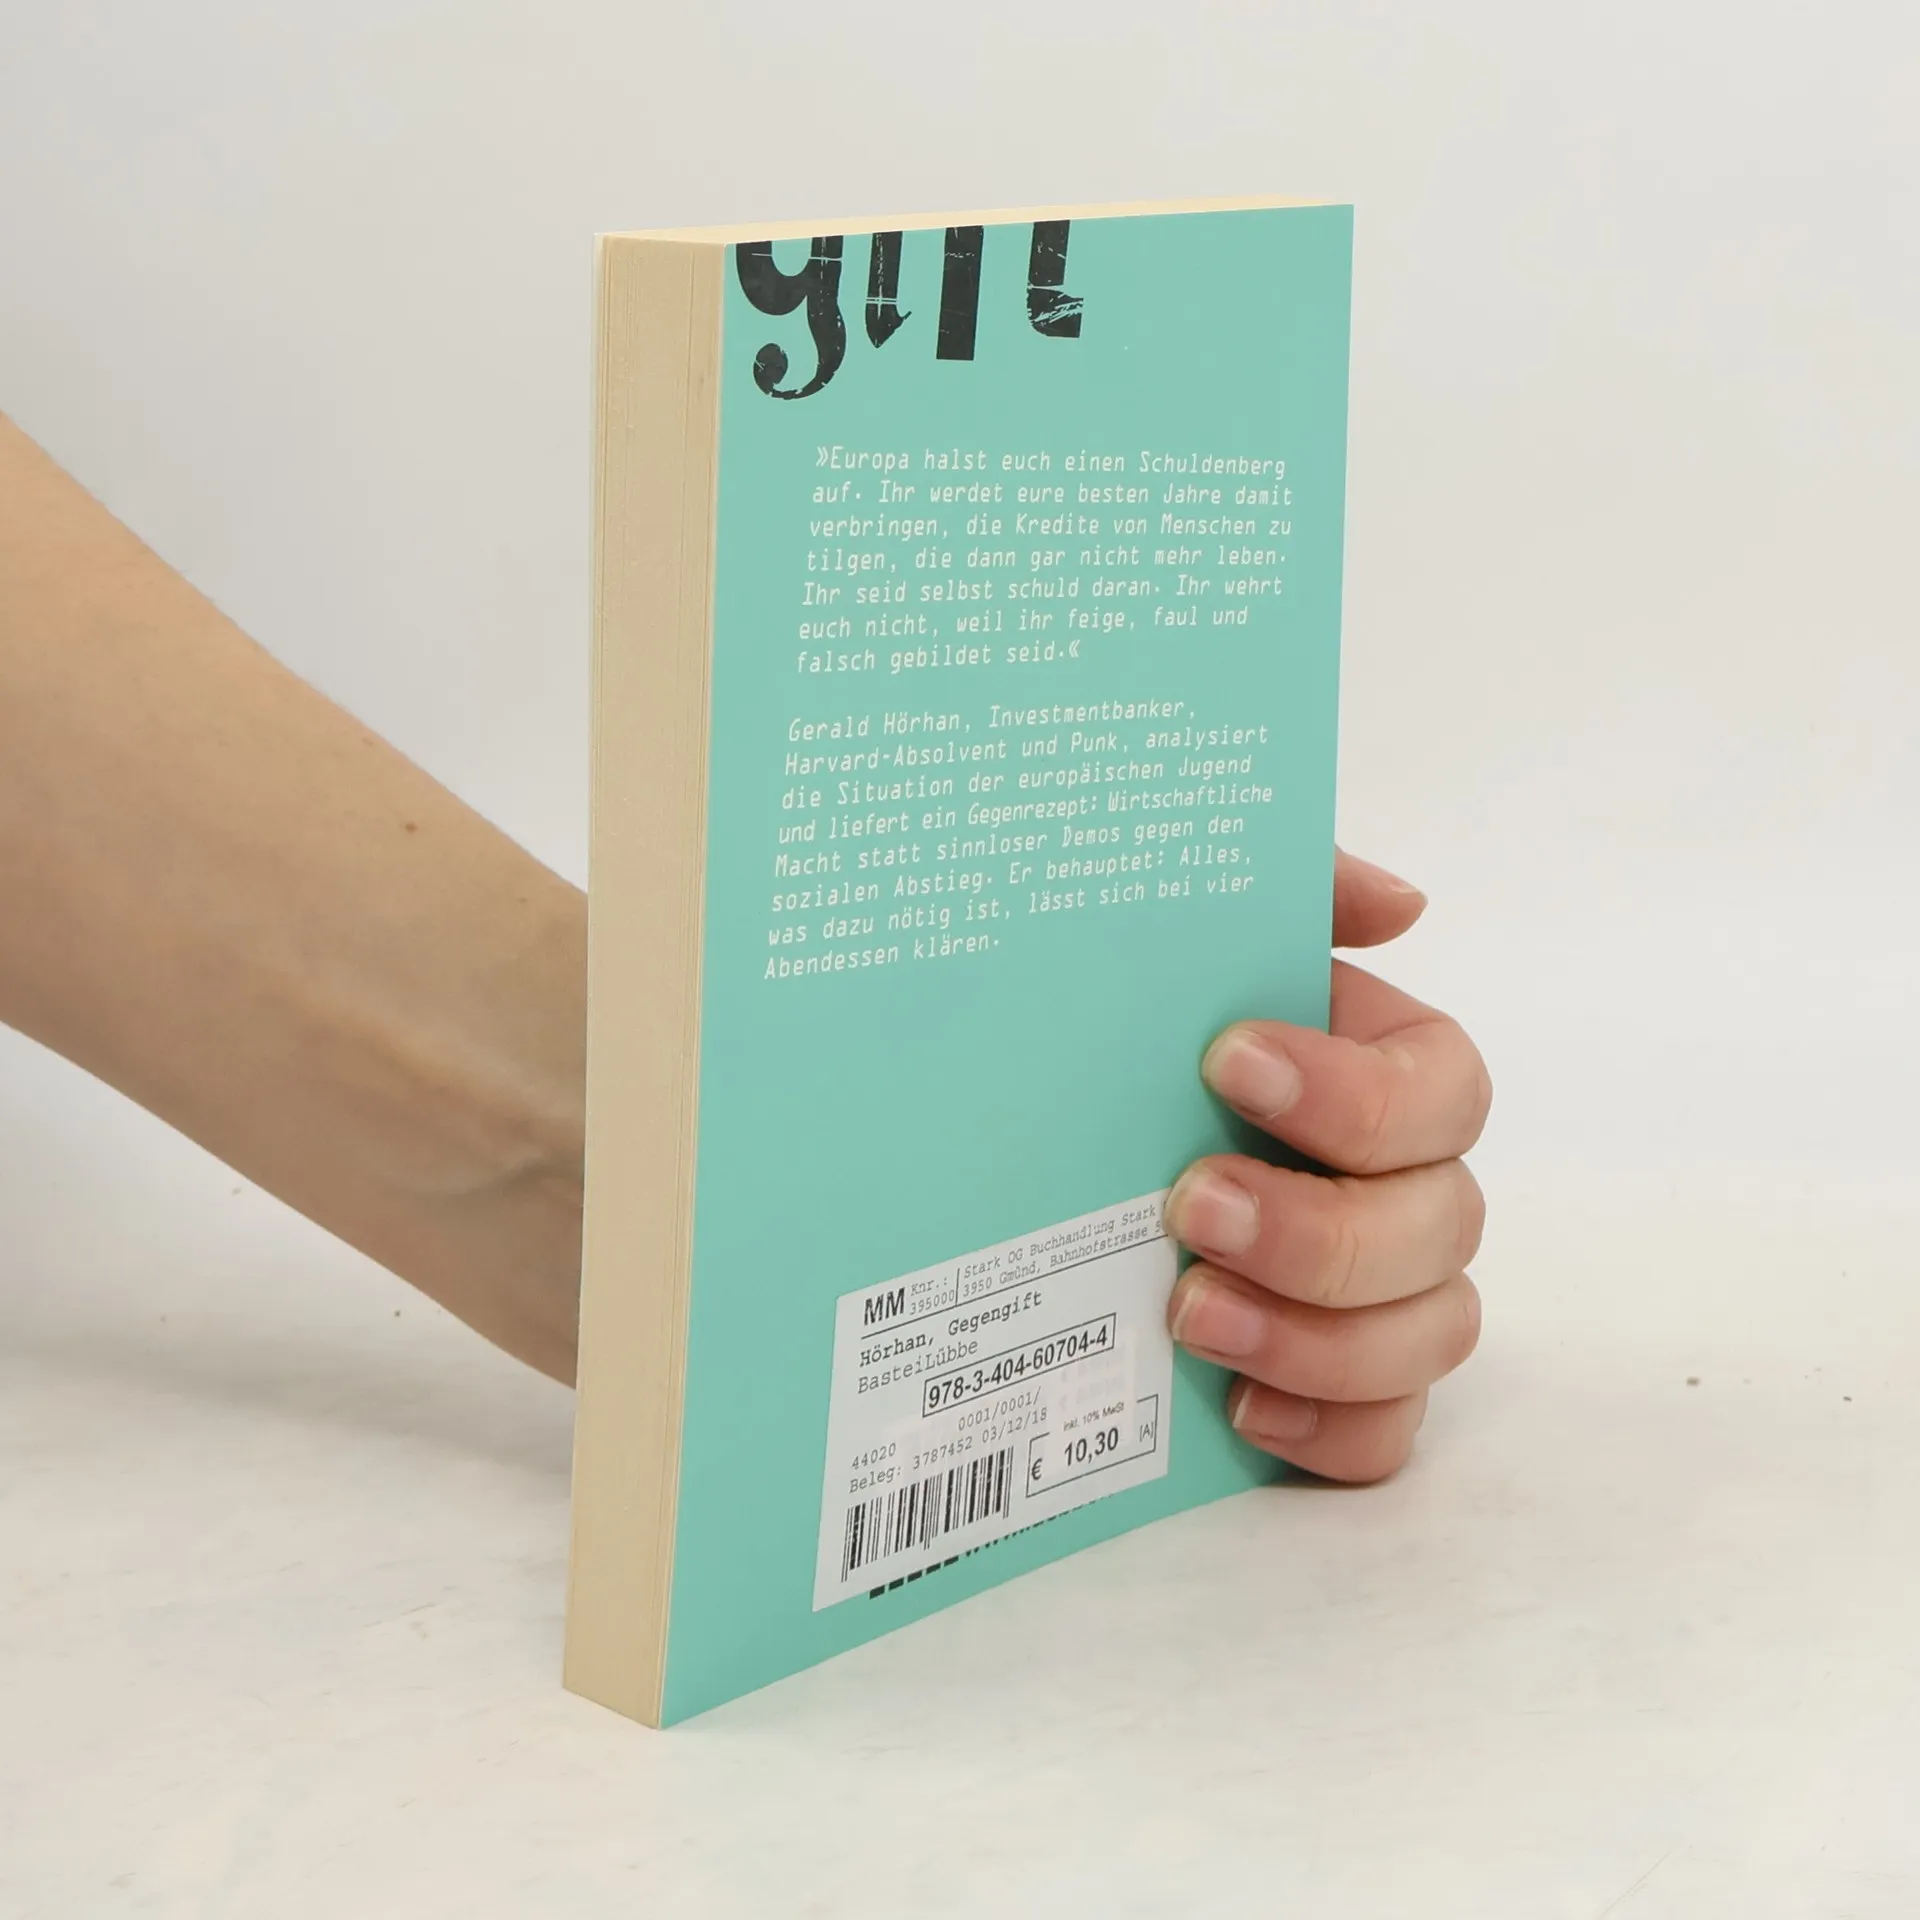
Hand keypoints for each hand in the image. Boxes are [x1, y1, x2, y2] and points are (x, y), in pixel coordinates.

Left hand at [1164, 852, 1489, 1481]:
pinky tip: (1239, 1406)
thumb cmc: (1137, 1027)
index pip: (1442, 1092)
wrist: (1033, 1125)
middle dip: (1321, 1228)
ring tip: (1189, 1312)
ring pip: (1431, 1336)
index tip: (1228, 1065)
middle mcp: (1401, 1187)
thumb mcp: (1190, 937)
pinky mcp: (1336, 1388)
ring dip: (1320, 1336)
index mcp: (1383, 1074)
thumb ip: (1295, 894)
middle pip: (1444, 1226)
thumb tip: (1403, 905)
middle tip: (1191, 1207)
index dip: (1356, 1095)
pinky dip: (1328, 1430)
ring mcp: (1380, 1296)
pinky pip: (1386, 1436)